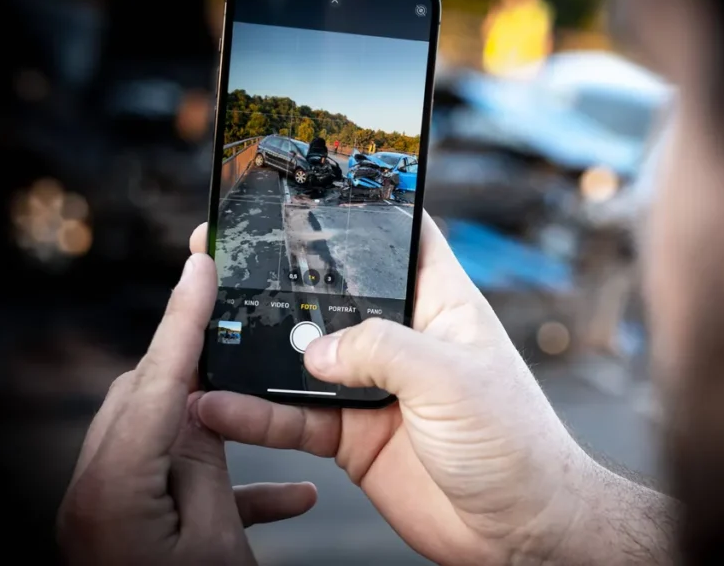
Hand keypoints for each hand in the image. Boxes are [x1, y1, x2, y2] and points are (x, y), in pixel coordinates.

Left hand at [57, 254, 317, 565]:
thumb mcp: (216, 540)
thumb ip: (202, 462)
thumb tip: (200, 406)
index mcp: (114, 488)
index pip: (156, 377)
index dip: (182, 315)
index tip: (200, 261)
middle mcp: (98, 492)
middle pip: (147, 399)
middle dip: (196, 368)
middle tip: (241, 338)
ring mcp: (110, 513)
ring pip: (163, 439)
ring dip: (217, 431)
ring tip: (266, 416)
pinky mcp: (129, 531)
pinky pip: (174, 488)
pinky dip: (223, 483)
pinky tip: (287, 496)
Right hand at [190, 217, 595, 564]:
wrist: (518, 528)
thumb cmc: (516, 442)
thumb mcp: (451, 378)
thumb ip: (381, 351)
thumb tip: (316, 350)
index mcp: (440, 305)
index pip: (401, 239)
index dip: (360, 213)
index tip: (307, 195)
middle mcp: (403, 340)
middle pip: (333, 297)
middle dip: (283, 283)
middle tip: (226, 264)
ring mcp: (375, 387)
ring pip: (302, 360)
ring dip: (256, 353)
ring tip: (206, 339)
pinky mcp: (354, 435)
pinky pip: (295, 419)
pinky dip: (258, 415)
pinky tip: (223, 408)